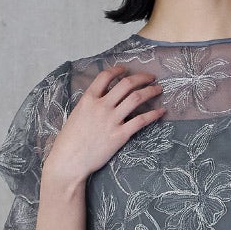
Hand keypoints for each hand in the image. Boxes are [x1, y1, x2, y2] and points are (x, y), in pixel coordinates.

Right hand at [44, 64, 164, 186]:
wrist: (69, 161)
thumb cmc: (69, 140)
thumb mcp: (76, 114)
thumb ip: (90, 104)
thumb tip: (103, 98)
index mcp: (88, 99)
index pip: (105, 76)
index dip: (117, 70)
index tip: (125, 69)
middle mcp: (101, 106)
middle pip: (126, 84)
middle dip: (141, 77)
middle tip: (150, 77)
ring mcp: (111, 120)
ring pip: (136, 98)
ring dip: (150, 91)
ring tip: (158, 89)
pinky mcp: (120, 135)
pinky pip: (141, 120)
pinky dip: (153, 114)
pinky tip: (161, 111)